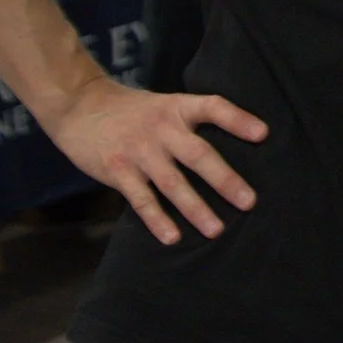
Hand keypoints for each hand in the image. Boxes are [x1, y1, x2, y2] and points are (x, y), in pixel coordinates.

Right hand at [46, 76, 266, 244]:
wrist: (79, 105)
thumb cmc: (132, 111)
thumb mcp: (165, 105)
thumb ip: (192, 122)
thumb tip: (235, 145)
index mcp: (177, 109)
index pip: (213, 107)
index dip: (238, 119)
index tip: (263, 134)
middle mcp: (162, 129)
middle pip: (199, 154)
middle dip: (225, 180)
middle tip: (249, 202)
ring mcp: (140, 152)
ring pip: (173, 183)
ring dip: (195, 208)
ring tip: (216, 230)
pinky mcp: (118, 171)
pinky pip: (141, 199)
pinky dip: (157, 219)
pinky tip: (172, 237)